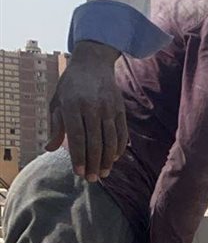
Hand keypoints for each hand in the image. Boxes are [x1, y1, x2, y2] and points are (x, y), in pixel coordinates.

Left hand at [47, 40, 127, 180]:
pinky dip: (118, 148)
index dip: (79, 157)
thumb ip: (56, 126)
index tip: (78, 172)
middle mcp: (92, 106)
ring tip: (103, 173)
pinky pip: (121, 134)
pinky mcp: (120, 109)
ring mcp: (108, 108)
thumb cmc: (71, 86)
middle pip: (94, 142)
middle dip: (93, 164)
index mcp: (73, 105)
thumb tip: (50, 148)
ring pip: (110, 140)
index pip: (77, 137)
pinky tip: (113, 158)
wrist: (93, 63)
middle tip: (91, 179)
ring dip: (107, 160)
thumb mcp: (58, 102)